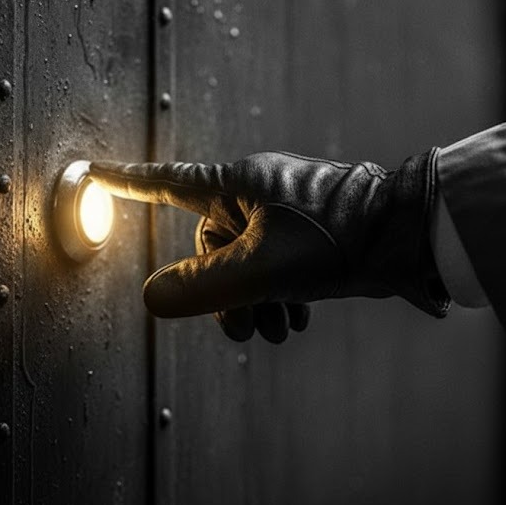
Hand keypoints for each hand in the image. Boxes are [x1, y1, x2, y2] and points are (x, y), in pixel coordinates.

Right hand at [88, 149, 449, 342]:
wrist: (412, 234)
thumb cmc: (340, 238)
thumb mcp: (263, 269)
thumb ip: (202, 287)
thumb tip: (154, 298)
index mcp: (239, 184)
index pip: (167, 183)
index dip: (127, 183)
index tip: (93, 172)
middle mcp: (258, 191)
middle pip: (210, 245)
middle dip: (221, 293)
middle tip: (243, 329)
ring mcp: (286, 210)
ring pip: (245, 261)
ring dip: (253, 302)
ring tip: (276, 332)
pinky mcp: (312, 230)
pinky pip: (276, 263)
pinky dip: (278, 294)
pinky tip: (296, 321)